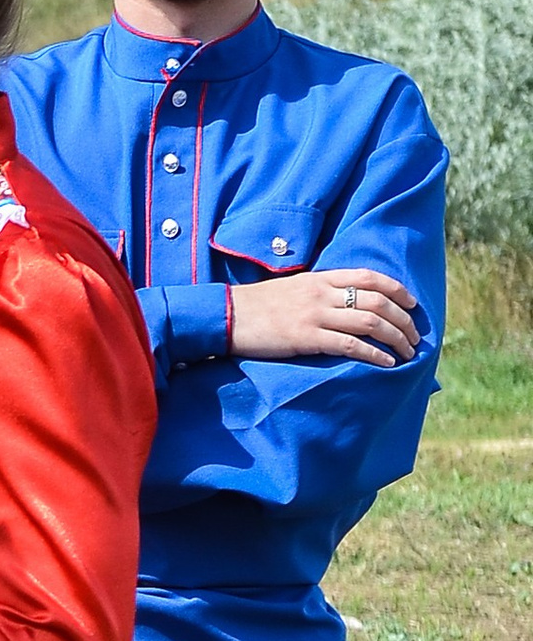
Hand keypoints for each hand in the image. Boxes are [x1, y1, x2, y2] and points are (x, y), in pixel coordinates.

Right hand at [229, 267, 422, 366]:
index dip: (397, 290)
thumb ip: (318, 292)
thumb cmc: (256, 306)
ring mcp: (315, 315)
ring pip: (369, 322)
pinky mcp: (306, 338)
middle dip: (403, 320)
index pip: (369, 277)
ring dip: (395, 338)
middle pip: (377, 301)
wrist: (226, 316)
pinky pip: (350, 345)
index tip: (411, 303)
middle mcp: (322, 294)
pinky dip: (374, 354)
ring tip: (407, 351)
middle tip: (414, 336)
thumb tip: (342, 303)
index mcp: (320, 278)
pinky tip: (387, 363)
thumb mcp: (292, 289)